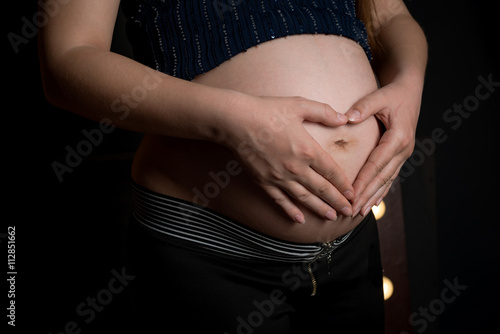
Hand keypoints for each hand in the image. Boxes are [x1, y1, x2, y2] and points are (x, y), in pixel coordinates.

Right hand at [222, 95, 354, 222]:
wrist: (235, 121)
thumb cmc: (267, 110)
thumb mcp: (299, 105)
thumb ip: (323, 112)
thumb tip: (344, 119)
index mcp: (308, 150)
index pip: (332, 171)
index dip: (344, 184)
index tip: (353, 193)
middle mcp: (296, 168)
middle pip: (322, 189)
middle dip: (338, 201)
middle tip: (350, 211)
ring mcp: (279, 177)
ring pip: (304, 198)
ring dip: (319, 209)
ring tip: (331, 217)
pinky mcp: (264, 181)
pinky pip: (280, 200)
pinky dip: (290, 211)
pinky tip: (299, 219)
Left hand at [345, 79, 421, 216]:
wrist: (410, 90)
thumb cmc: (393, 93)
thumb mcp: (380, 96)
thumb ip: (364, 106)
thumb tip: (347, 118)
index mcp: (398, 137)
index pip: (376, 164)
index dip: (363, 180)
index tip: (350, 194)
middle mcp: (403, 149)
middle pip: (382, 177)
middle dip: (366, 195)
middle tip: (351, 210)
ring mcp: (404, 154)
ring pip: (387, 180)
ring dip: (373, 197)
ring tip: (360, 212)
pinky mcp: (400, 155)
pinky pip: (390, 177)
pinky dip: (381, 191)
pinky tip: (373, 203)